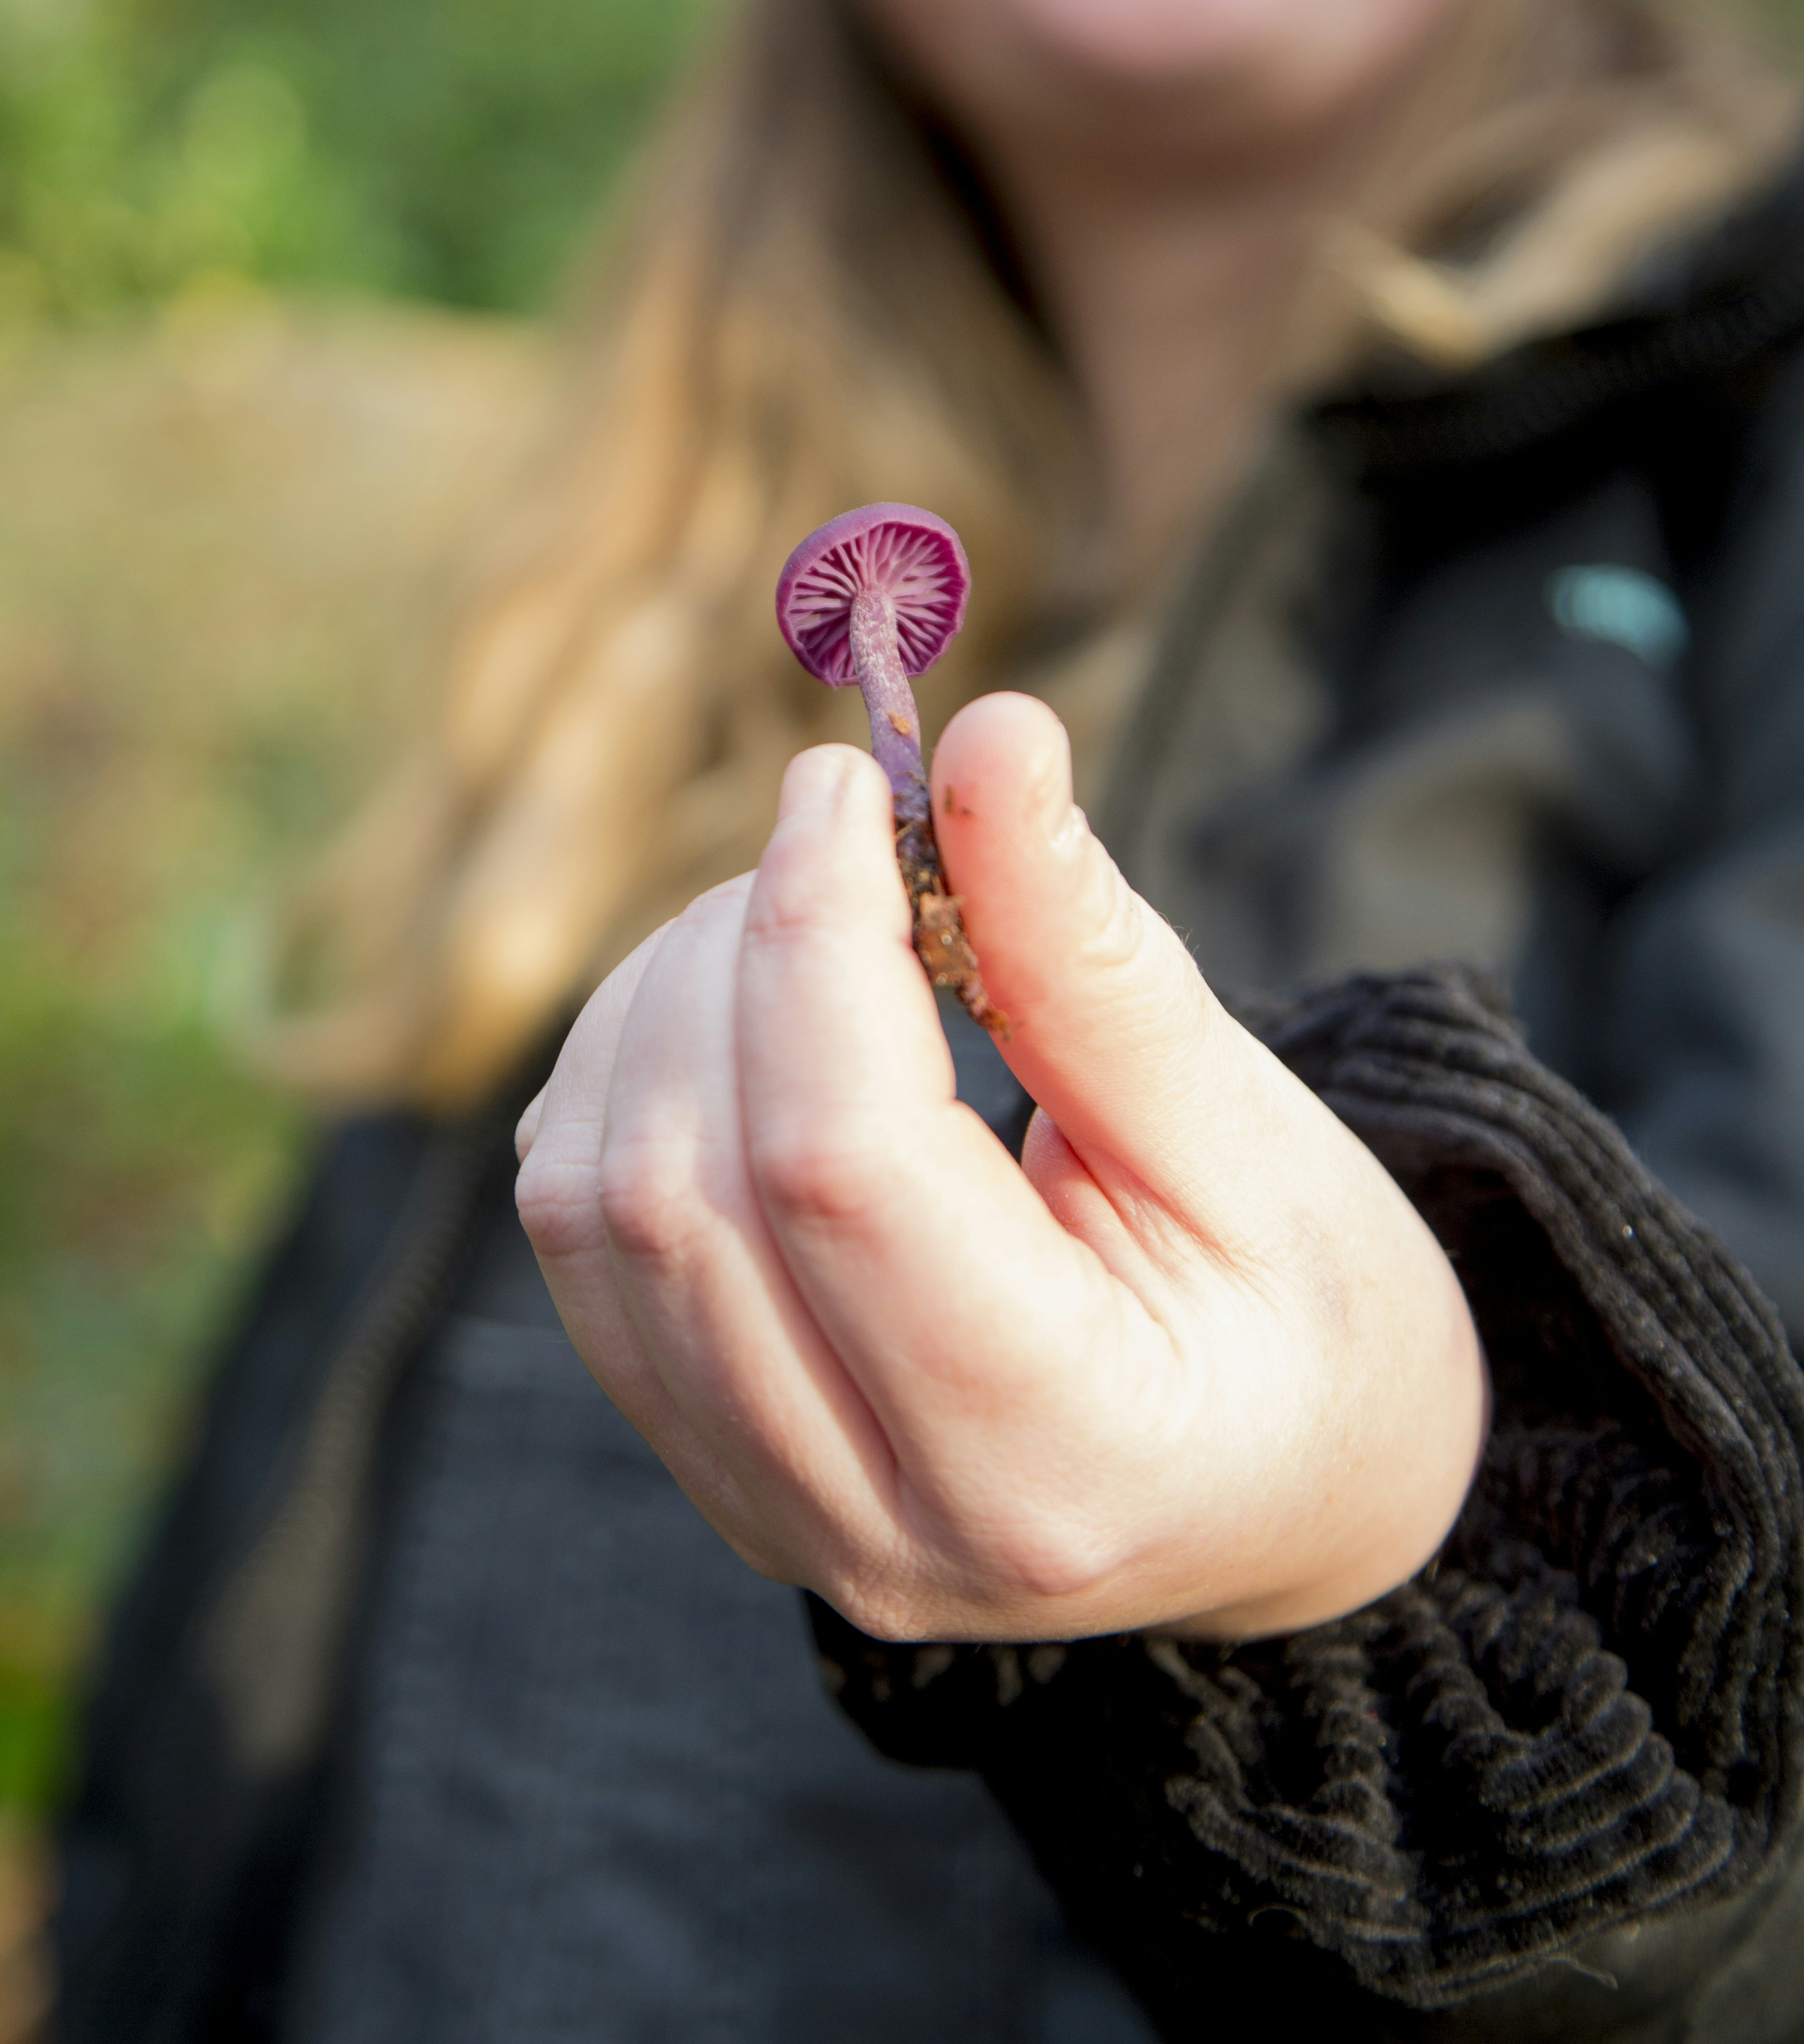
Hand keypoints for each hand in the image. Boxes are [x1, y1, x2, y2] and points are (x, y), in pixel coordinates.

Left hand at [516, 693, 1487, 1645]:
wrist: (1283, 1493)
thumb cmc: (1309, 1317)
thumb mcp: (1250, 1137)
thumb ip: (1094, 954)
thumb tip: (992, 736)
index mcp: (1057, 1463)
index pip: (840, 1167)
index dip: (813, 935)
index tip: (849, 786)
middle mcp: (878, 1529)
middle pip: (690, 1185)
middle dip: (736, 951)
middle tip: (841, 836)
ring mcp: (770, 1512)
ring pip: (595, 1211)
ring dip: (664, 1006)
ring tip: (800, 924)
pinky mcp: (707, 1459)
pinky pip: (578, 1244)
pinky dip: (623, 1082)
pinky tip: (740, 1021)